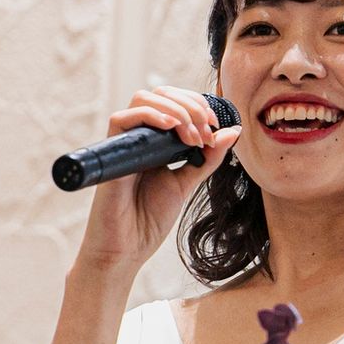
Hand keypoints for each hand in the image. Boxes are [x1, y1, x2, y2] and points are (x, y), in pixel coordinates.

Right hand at [75, 86, 239, 271]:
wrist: (127, 249)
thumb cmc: (150, 218)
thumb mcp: (188, 182)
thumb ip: (208, 157)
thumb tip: (233, 131)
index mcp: (156, 140)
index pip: (174, 101)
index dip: (197, 104)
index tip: (216, 125)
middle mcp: (139, 136)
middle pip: (160, 93)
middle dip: (190, 104)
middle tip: (207, 129)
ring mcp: (124, 143)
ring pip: (142, 99)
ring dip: (176, 110)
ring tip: (192, 136)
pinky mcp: (111, 155)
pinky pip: (121, 120)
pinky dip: (149, 116)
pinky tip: (171, 128)